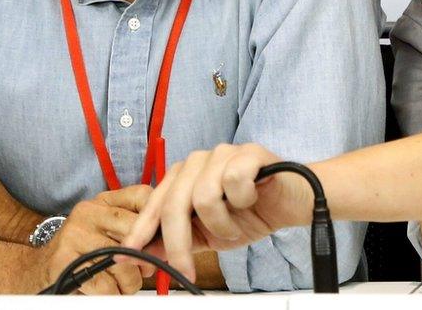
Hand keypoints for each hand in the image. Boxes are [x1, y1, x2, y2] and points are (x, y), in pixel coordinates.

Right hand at [25, 186, 152, 293]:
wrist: (39, 270)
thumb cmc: (84, 252)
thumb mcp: (108, 230)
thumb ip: (135, 228)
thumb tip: (169, 244)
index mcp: (104, 201)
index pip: (143, 196)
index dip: (159, 219)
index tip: (164, 240)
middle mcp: (88, 211)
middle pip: (136, 229)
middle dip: (148, 257)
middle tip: (146, 270)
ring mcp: (75, 234)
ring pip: (123, 260)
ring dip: (131, 281)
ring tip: (125, 284)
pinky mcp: (64, 259)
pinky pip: (104, 282)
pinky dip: (113, 293)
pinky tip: (109, 291)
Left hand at [122, 143, 313, 283]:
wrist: (293, 203)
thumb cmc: (252, 214)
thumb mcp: (209, 236)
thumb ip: (178, 241)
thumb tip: (146, 255)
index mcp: (184, 177)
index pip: (155, 203)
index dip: (141, 231)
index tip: (129, 257)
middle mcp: (198, 161)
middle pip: (174, 203)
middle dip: (178, 243)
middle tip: (185, 270)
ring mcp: (223, 153)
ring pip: (203, 196)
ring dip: (221, 224)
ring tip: (235, 226)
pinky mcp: (249, 152)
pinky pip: (233, 182)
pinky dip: (242, 202)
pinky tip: (251, 201)